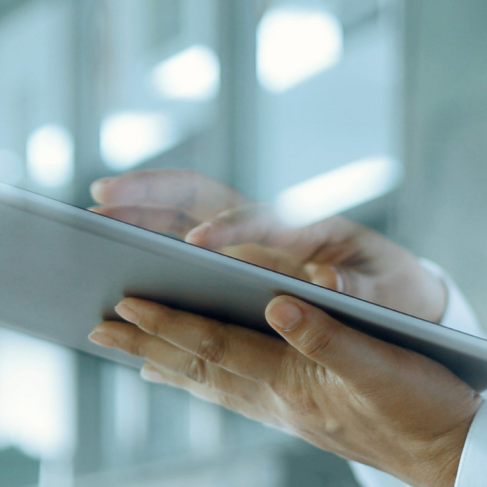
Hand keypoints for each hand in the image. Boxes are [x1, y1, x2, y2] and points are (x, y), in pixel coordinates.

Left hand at [89, 295, 480, 486]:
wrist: (455, 458)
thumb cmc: (426, 408)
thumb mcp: (383, 366)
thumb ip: (329, 336)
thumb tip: (278, 304)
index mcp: (292, 382)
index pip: (215, 345)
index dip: (168, 323)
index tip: (122, 304)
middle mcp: (279, 401)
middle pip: (197, 368)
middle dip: (145, 346)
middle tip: (94, 328)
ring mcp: (288, 411)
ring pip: (211, 382)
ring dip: (165, 363)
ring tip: (125, 350)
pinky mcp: (303, 416)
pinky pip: (235, 393)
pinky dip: (203, 378)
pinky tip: (190, 375)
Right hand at [90, 170, 448, 322]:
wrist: (397, 293)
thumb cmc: (393, 292)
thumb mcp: (388, 292)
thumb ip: (360, 288)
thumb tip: (331, 283)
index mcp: (307, 230)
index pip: (260, 220)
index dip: (231, 232)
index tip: (198, 246)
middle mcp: (268, 225)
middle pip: (200, 196)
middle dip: (151, 193)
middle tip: (100, 200)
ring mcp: (245, 240)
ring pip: (178, 215)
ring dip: (135, 213)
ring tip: (89, 224)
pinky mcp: (232, 259)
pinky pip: (177, 245)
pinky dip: (143, 247)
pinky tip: (109, 272)